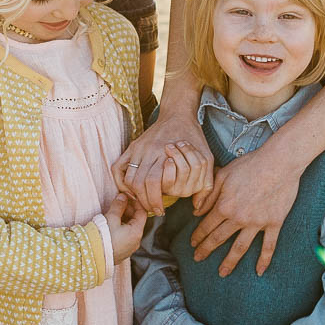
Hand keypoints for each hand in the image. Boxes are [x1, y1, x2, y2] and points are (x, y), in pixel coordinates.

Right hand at [102, 193, 147, 262]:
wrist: (92, 256)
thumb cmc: (103, 237)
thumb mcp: (111, 218)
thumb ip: (118, 205)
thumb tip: (123, 196)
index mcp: (136, 232)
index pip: (142, 213)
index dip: (135, 202)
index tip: (127, 196)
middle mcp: (136, 241)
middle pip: (137, 221)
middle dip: (129, 210)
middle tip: (119, 202)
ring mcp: (129, 248)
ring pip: (130, 229)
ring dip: (124, 219)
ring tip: (114, 212)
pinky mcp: (122, 252)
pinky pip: (125, 236)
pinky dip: (121, 227)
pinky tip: (111, 224)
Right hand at [119, 101, 211, 215]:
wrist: (179, 114)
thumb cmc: (194, 138)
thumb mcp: (206, 159)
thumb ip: (205, 184)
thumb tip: (197, 207)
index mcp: (166, 153)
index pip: (155, 182)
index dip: (155, 200)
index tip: (161, 211)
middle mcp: (149, 151)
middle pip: (139, 183)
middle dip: (145, 201)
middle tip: (152, 210)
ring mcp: (138, 149)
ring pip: (128, 177)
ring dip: (134, 194)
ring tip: (143, 202)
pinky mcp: (132, 147)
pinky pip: (118, 167)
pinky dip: (121, 182)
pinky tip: (131, 190)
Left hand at [190, 131, 302, 276]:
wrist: (279, 162)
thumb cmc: (250, 165)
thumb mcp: (222, 175)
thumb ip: (208, 194)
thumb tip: (196, 211)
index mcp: (224, 206)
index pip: (207, 226)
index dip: (198, 236)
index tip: (193, 244)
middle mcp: (239, 218)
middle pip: (219, 239)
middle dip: (207, 250)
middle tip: (198, 259)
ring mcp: (257, 223)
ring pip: (240, 248)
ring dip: (230, 262)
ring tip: (223, 272)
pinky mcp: (274, 223)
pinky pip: (269, 246)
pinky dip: (264, 260)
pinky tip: (259, 271)